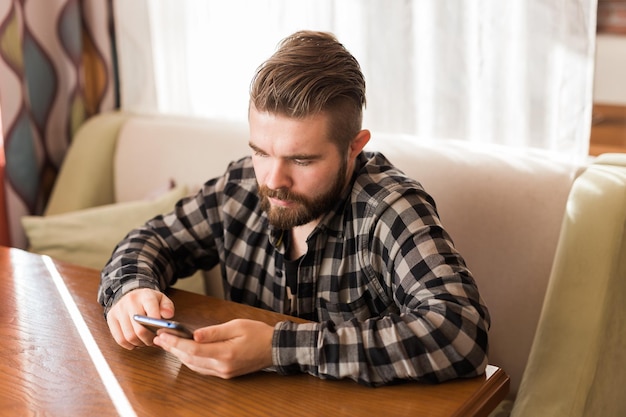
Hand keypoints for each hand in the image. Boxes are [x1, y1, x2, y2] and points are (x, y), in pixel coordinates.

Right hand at [106, 288, 174, 349]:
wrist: (131, 294)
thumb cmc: (148, 300)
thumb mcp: (161, 299)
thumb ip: (167, 307)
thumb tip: (168, 315)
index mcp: (145, 296)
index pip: (151, 310)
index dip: (157, 324)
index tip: (161, 332)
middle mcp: (130, 302)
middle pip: (140, 329)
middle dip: (149, 339)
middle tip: (154, 341)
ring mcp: (118, 310)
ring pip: (129, 336)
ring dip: (139, 343)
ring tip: (146, 342)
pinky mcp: (111, 318)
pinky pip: (119, 339)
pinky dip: (129, 345)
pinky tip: (136, 342)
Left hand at [153, 319, 274, 378]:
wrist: (275, 348)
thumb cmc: (258, 333)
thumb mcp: (237, 325)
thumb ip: (214, 331)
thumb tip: (194, 334)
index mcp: (225, 353)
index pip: (193, 349)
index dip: (175, 342)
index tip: (162, 335)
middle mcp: (222, 366)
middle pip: (190, 359)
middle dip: (173, 348)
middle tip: (159, 338)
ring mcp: (223, 372)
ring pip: (194, 365)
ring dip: (179, 355)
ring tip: (167, 343)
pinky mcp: (225, 373)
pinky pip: (202, 368)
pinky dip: (190, 360)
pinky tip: (184, 352)